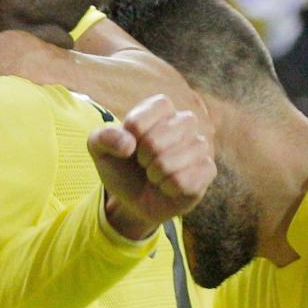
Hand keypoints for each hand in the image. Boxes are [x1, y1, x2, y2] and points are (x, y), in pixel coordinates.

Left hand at [88, 94, 215, 239]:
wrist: (134, 198)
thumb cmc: (121, 166)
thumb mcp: (99, 149)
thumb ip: (104, 138)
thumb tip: (128, 145)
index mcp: (160, 108)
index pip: (152, 111)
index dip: (134, 131)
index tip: (129, 144)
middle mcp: (185, 122)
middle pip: (161, 136)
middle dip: (143, 156)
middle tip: (142, 162)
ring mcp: (199, 146)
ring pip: (176, 158)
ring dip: (155, 173)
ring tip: (154, 175)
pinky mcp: (207, 171)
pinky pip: (187, 180)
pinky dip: (168, 188)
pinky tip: (166, 187)